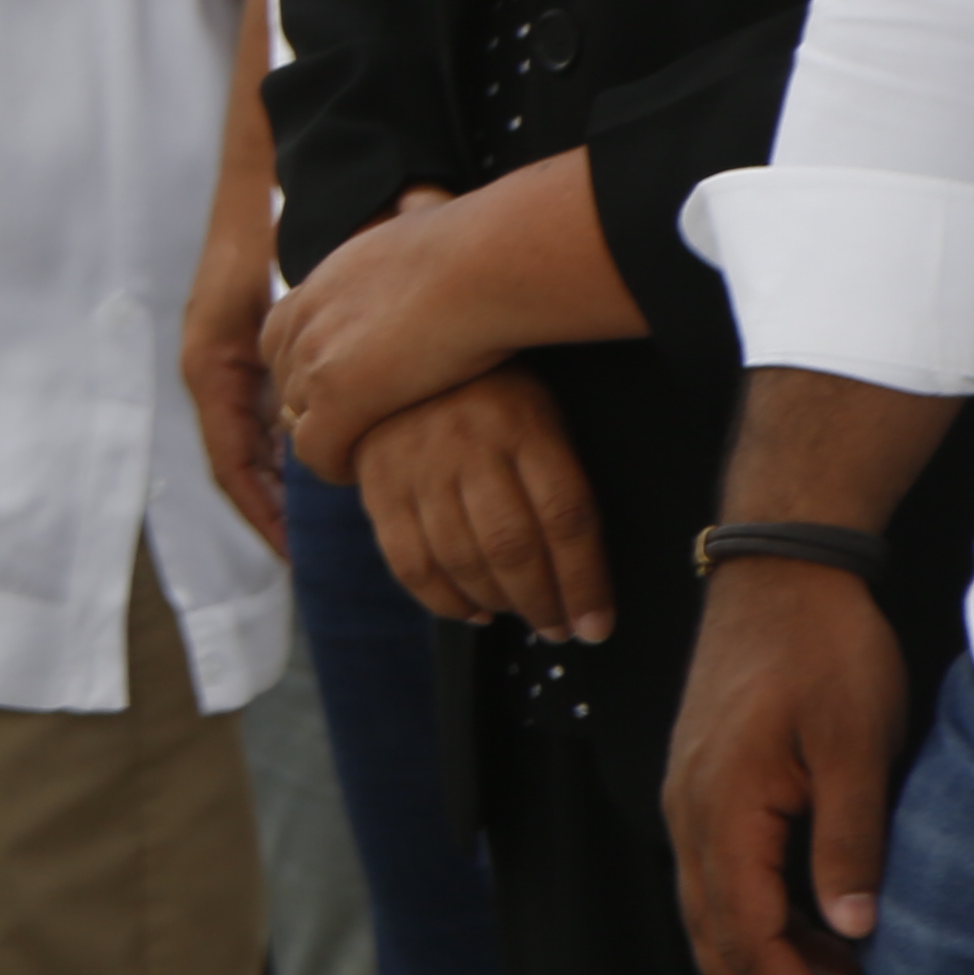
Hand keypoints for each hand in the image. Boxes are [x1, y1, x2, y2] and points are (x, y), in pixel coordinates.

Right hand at [186, 185, 286, 547]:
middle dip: (269, 509)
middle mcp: (213, 374)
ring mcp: (226, 363)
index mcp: (212, 371)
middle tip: (308, 553)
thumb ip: (279, 367)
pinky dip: (282, 449)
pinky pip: (258, 417)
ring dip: (277, 482)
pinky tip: (315, 462)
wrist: (253, 188)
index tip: (292, 554)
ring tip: (314, 524)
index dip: (262, 513)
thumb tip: (299, 434)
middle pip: (238, 462)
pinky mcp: (242, 352)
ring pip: (248, 442)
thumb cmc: (259, 238)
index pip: (232, 466)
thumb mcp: (264, 308)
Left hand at [266, 188, 505, 481]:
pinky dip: (334, 465)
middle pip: (286, 380)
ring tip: (365, 453)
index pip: (286, 337)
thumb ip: (400, 251)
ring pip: (297, 418)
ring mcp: (314, 361)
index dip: (314, 367)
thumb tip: (427, 214)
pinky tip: (363, 471)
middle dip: (315, 407)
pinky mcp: (337, 401)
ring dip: (327, 437)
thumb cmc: (471, 249)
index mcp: (318, 284)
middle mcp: (304, 320)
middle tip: (358, 429)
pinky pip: (316, 452)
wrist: (479, 265)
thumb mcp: (414, 235)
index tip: (351, 387)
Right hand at [348, 368, 612, 639]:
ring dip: (498, 604)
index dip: (585, 582)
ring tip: (519, 616)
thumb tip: (581, 575)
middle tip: (559, 629)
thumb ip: (558, 480)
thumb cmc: (493, 394)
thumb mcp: (541, 414)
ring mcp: (416, 462)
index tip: (597, 626)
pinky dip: (442, 599)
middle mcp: (468, 443)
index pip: (566, 517)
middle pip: (512, 546)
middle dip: (542, 603)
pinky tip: (470, 610)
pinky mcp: (376, 480)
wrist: (400, 346)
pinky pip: (408, 559)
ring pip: (461, 558)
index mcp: (525, 424)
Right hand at [672, 552, 916, 974]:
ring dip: (772, 972)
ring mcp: (691, 799)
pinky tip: (829, 939)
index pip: (747, 934)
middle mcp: (690, 809)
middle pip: (716, 941)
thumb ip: (849, 838)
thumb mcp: (856, 741)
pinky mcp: (707, 788)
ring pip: (715, 917)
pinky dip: (769, 928)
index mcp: (722, 803)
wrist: (780, 570)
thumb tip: (852, 931)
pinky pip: (725, 880)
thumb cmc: (821, 645)